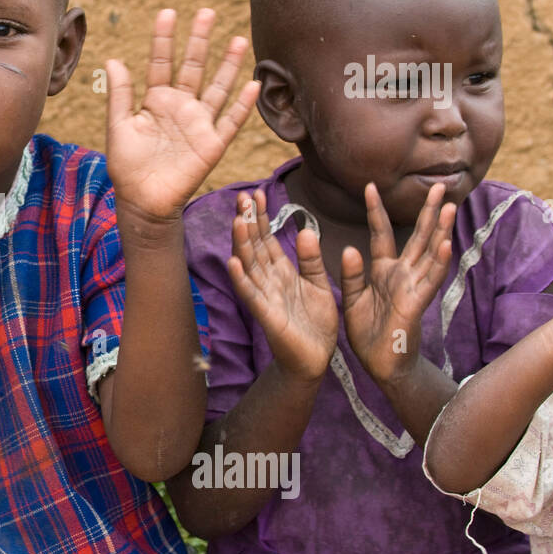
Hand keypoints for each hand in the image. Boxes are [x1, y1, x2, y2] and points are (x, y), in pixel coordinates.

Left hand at [106, 8, 258, 223]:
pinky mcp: (212, 144)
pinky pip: (230, 121)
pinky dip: (242, 105)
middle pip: (193, 67)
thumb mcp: (119, 127)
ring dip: (228, 66)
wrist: (143, 201)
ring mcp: (198, 124)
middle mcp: (180, 106)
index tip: (168, 13)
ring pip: (217, 88)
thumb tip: (113, 60)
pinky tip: (252, 84)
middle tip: (207, 12)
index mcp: (156, 100)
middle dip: (200, 41)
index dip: (164, 40)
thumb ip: (120, 94)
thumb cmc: (127, 166)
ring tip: (238, 40)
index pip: (161, 63)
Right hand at [226, 189, 337, 381]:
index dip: (261, 217)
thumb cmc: (315, 323)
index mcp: (282, 271)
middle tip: (243, 197)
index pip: (267, 239)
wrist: (315, 360)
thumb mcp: (319, 284)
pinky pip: (252, 296)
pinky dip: (242, 280)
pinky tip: (233, 263)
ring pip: (249, 266)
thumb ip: (312, 259)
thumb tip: (304, 229)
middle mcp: (269, 281)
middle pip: (254, 247)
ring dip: (241, 245)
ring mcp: (265, 298)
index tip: (257, 193)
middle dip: (249, 223)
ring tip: (237, 221)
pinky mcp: (267, 316)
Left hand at [341, 181, 455, 385]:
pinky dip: (439, 262)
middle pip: (418, 236)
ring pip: (430, 253)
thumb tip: (349, 248)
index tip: (369, 185)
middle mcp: (402, 275)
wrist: (380, 364)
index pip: (381, 234)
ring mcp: (413, 287)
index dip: (376, 211)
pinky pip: (430, 280)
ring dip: (441, 230)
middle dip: (429, 212)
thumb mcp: (353, 299)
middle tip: (439, 185)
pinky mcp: (417, 303)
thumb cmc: (368, 332)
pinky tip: (447, 243)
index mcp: (383, 271)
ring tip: (450, 206)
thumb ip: (352, 275)